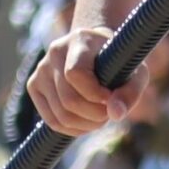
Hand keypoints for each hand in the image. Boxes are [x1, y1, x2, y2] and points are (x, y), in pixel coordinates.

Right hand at [28, 25, 150, 136]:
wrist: (96, 51)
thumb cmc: (118, 62)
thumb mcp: (135, 71)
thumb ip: (131, 91)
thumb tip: (116, 114)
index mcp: (79, 39)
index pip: (75, 74)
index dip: (94, 94)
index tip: (110, 99)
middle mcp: (55, 52)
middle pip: (68, 99)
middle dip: (93, 115)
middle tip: (108, 115)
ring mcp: (41, 69)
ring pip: (59, 114)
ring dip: (85, 125)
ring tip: (100, 118)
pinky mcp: (34, 85)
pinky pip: (51, 120)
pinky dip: (72, 129)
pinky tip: (86, 122)